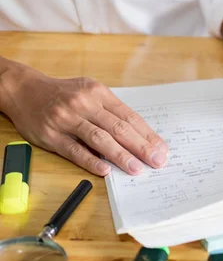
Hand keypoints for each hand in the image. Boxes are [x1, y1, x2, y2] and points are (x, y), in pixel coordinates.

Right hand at [1, 66, 167, 175]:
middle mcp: (84, 104)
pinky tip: (106, 170)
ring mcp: (67, 119)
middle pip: (118, 128)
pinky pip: (75, 150)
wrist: (24, 90)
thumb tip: (139, 136)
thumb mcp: (90, 92)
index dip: (147, 135)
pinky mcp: (51, 135)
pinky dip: (91, 160)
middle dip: (141, 147)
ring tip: (136, 168)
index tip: (161, 149)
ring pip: (99, 139)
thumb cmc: (64, 94)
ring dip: (120, 155)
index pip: (129, 116)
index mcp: (98, 93)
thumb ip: (111, 111)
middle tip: (157, 161)